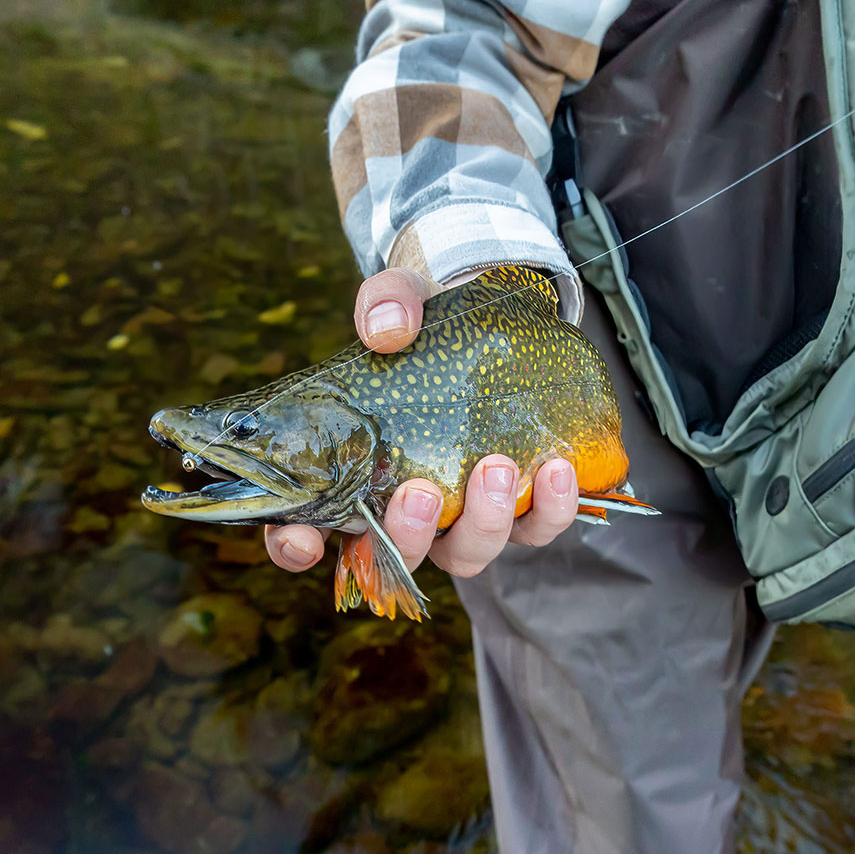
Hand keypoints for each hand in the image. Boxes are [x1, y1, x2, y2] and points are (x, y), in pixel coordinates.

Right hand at [263, 268, 580, 578]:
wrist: (496, 316)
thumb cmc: (427, 322)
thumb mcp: (401, 297)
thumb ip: (386, 303)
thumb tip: (388, 328)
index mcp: (350, 474)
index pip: (305, 534)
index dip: (294, 548)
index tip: (301, 539)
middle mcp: (405, 509)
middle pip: (397, 556)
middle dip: (408, 536)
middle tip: (419, 491)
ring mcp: (464, 514)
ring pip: (468, 553)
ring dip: (484, 524)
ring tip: (500, 467)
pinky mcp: (521, 504)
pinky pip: (536, 528)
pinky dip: (552, 510)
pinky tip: (560, 469)